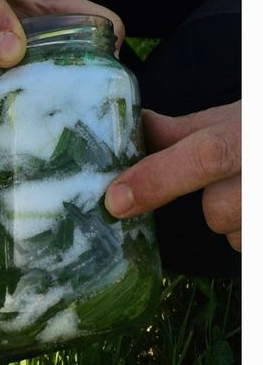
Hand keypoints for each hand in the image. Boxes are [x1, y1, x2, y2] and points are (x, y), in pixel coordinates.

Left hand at [106, 102, 241, 249]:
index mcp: (253, 129)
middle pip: (221, 212)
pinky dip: (249, 233)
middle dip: (214, 207)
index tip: (116, 201)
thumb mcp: (237, 116)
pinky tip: (257, 210)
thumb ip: (181, 131)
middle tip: (230, 184)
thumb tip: (130, 129)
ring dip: (237, 224)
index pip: (207, 155)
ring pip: (238, 236)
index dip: (157, 179)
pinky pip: (250, 248)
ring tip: (254, 193)